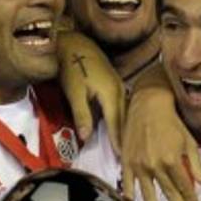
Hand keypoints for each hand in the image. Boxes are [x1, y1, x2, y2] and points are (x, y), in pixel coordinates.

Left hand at [57, 27, 124, 152]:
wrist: (73, 43)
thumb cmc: (71, 67)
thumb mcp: (74, 92)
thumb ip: (81, 114)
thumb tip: (86, 137)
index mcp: (110, 94)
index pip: (117, 122)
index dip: (119, 140)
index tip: (122, 157)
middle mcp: (119, 90)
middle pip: (125, 118)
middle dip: (126, 137)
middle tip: (128, 156)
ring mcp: (118, 85)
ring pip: (126, 111)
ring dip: (126, 127)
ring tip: (127, 144)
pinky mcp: (115, 83)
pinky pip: (123, 104)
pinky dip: (122, 117)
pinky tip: (121, 124)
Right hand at [122, 66, 200, 200]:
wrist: (149, 106)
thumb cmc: (171, 123)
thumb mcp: (189, 143)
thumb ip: (197, 167)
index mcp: (173, 161)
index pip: (184, 187)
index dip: (190, 199)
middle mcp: (155, 165)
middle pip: (169, 193)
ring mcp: (139, 165)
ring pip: (148, 194)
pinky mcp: (127, 162)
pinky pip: (128, 183)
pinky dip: (130, 196)